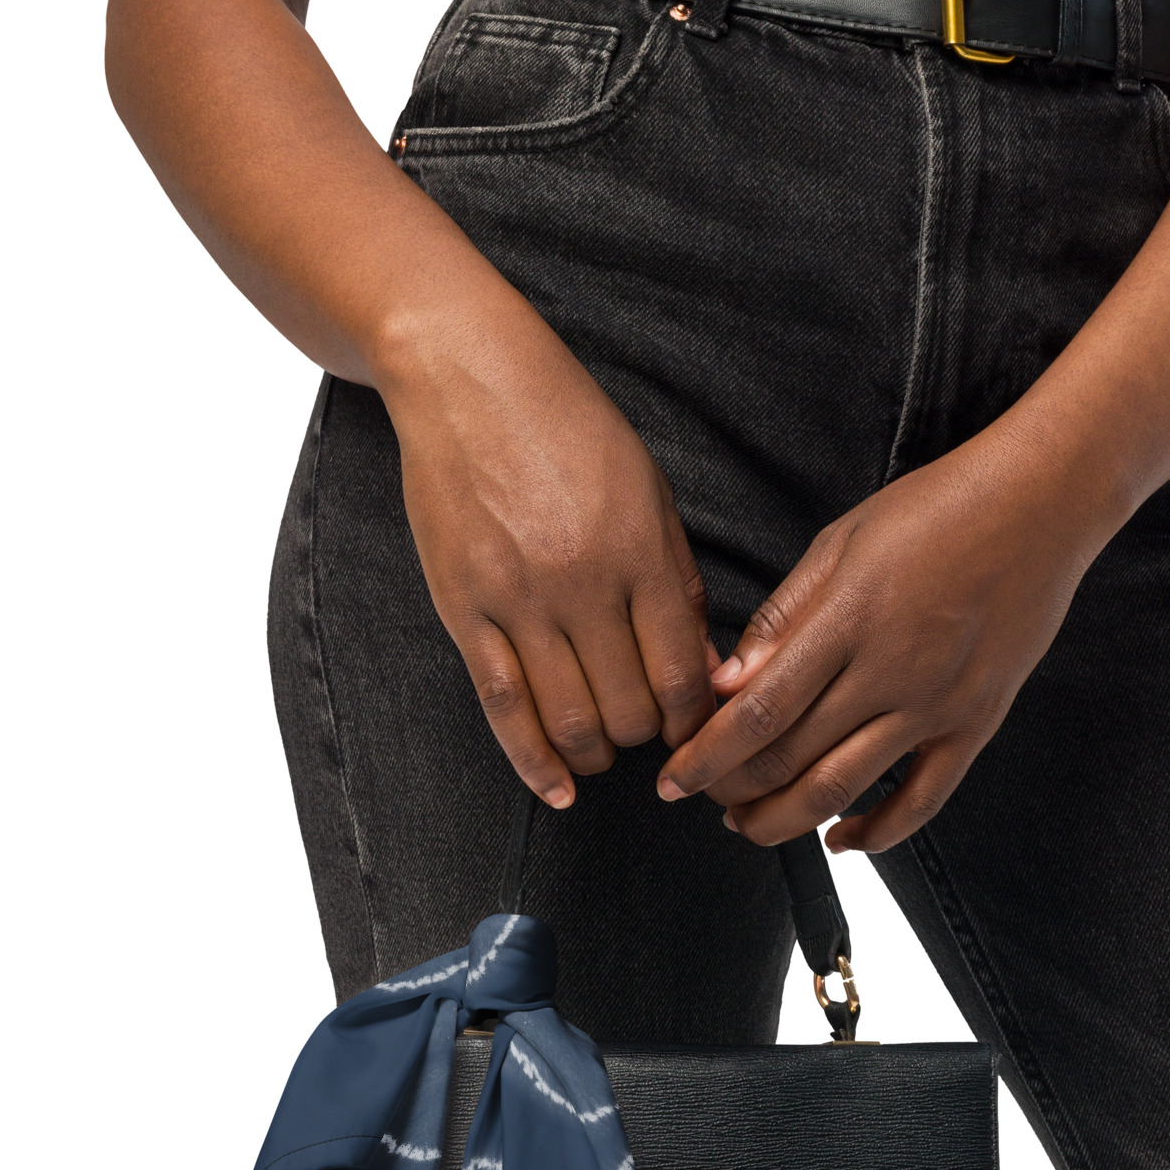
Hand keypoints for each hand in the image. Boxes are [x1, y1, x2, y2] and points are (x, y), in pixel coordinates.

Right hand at [380, 313, 717, 806]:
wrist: (468, 378)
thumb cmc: (570, 429)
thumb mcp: (649, 493)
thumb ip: (676, 582)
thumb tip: (706, 669)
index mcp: (640, 553)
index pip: (682, 673)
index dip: (697, 721)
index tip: (699, 734)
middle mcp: (583, 583)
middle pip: (630, 709)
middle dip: (649, 740)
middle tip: (650, 738)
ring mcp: (518, 599)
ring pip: (570, 719)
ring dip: (597, 755)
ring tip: (604, 754)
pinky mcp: (464, 607)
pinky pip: (502, 705)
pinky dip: (533, 761)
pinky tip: (556, 790)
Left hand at [656, 440, 1105, 850]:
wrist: (1041, 506)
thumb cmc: (936, 510)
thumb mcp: (842, 542)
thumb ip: (783, 618)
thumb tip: (727, 684)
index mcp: (847, 619)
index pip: (757, 712)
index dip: (706, 757)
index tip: (672, 779)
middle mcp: (890, 671)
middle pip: (790, 759)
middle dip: (733, 791)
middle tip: (702, 796)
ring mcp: (936, 704)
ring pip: (844, 789)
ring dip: (784, 820)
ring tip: (748, 825)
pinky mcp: (976, 723)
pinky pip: (923, 800)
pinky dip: (878, 834)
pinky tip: (841, 840)